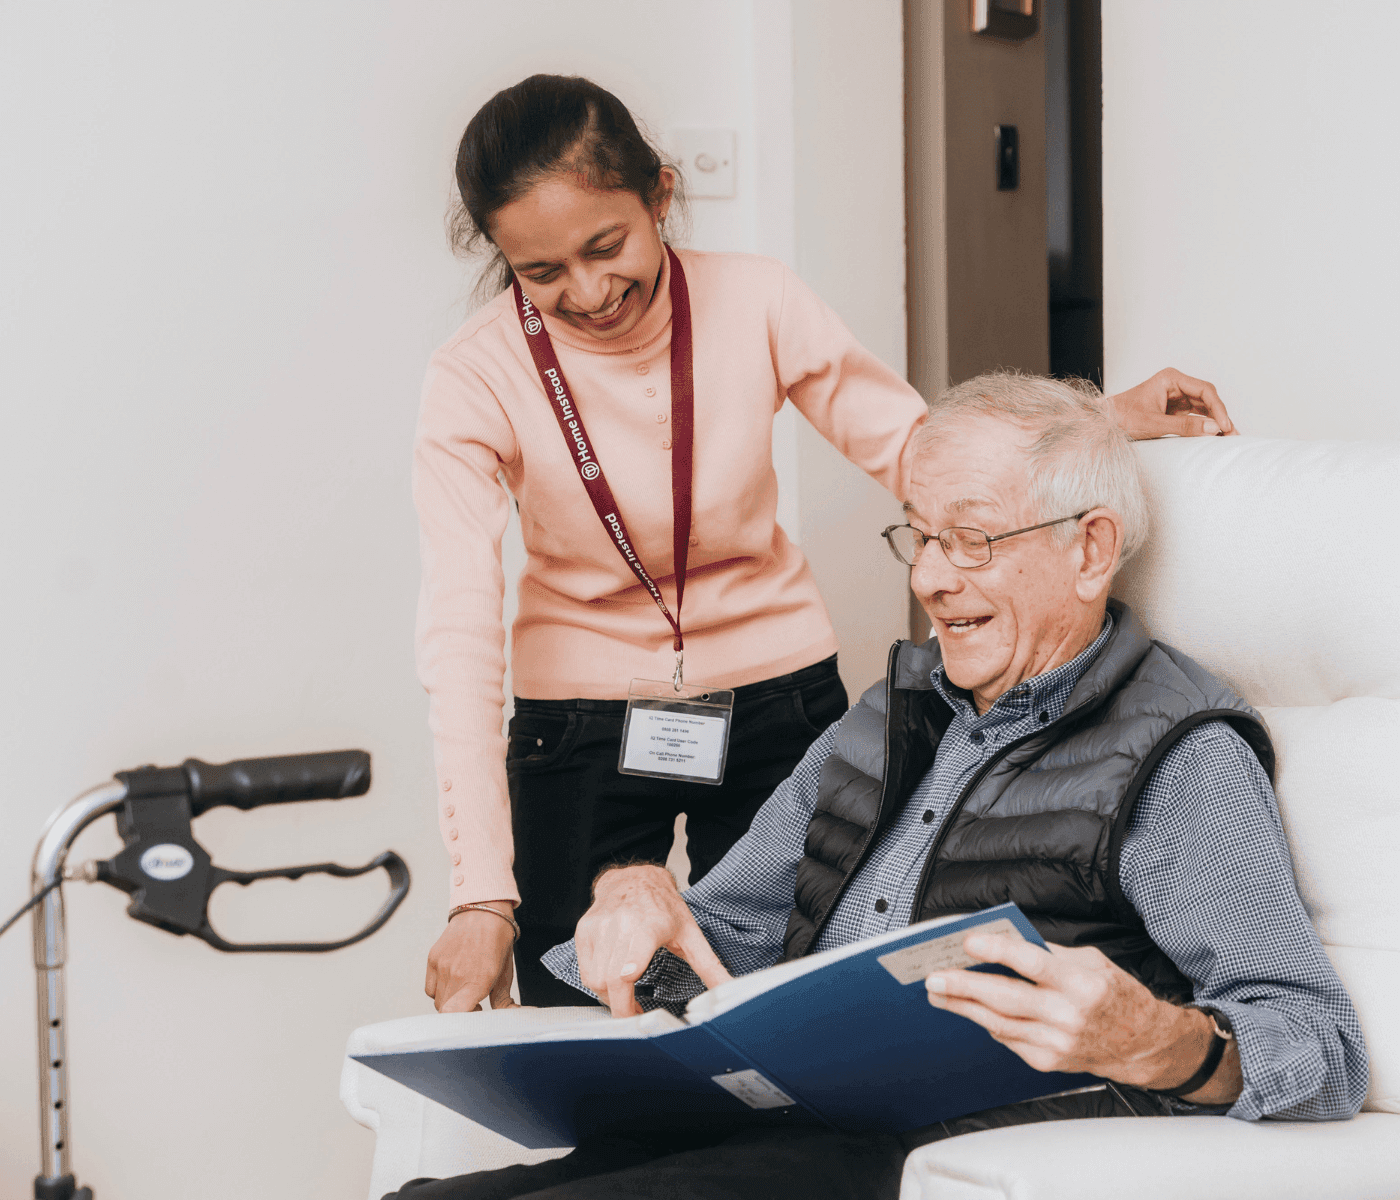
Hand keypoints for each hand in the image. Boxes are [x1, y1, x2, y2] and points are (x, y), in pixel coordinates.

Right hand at [424, 904, 518, 1012]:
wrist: (483, 909)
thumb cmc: (497, 939)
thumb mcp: (505, 971)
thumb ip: (503, 999)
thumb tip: (507, 1015)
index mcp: (477, 980)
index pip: (454, 1014)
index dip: (462, 1022)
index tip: (475, 1015)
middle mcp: (456, 974)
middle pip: (446, 1011)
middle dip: (460, 1012)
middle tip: (474, 1004)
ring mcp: (441, 966)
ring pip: (437, 1000)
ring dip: (450, 1001)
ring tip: (464, 990)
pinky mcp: (432, 959)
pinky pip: (430, 987)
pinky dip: (439, 990)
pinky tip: (454, 980)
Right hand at [575, 864, 731, 1017]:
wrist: (635, 878)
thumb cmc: (664, 907)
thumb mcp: (691, 934)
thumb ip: (710, 966)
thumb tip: (730, 989)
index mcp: (650, 926)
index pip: (631, 959)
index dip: (628, 980)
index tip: (634, 1005)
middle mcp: (621, 924)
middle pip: (611, 980)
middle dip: (621, 1008)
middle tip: (635, 1016)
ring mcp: (599, 927)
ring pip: (595, 979)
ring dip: (609, 997)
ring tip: (626, 996)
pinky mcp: (584, 930)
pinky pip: (585, 970)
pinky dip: (597, 983)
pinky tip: (613, 980)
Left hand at [925, 931, 1241, 1103]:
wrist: (1143, 1044)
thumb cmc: (1115, 995)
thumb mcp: (1091, 961)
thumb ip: (1049, 953)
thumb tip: (1003, 941)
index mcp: (1081, 983)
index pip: (1032, 963)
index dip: (998, 950)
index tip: (969, 941)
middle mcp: (1068, 1015)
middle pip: (1006, 998)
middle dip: (965, 986)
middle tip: (934, 976)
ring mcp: (1057, 1042)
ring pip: (999, 1023)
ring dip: (963, 1007)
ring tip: (938, 992)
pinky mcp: (1049, 1061)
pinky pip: (1009, 1039)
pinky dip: (987, 1023)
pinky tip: (969, 1010)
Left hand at [1108, 368, 1236, 439]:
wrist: (1103, 423)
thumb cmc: (1122, 418)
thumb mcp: (1153, 424)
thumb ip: (1183, 427)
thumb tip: (1213, 429)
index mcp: (1170, 378)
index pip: (1204, 390)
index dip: (1218, 408)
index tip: (1224, 426)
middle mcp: (1176, 385)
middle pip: (1207, 398)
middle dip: (1220, 416)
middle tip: (1232, 435)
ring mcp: (1176, 397)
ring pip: (1204, 408)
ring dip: (1215, 422)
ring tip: (1228, 438)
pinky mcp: (1174, 410)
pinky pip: (1195, 416)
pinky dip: (1205, 426)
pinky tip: (1215, 437)